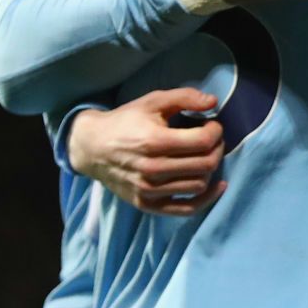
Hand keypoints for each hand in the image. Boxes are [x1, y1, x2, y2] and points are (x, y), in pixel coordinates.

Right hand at [66, 89, 226, 216]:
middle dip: (217, 148)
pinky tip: (217, 185)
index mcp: (154, 142)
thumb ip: (184, 97)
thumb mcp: (153, 102)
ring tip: (204, 156)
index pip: (203, 141)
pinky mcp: (146, 204)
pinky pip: (186, 209)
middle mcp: (152, 169)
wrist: (91, 147)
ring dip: (210, 169)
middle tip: (213, 140)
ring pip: (199, 185)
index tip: (212, 125)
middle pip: (205, 164)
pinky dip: (206, 199)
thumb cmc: (125, 122)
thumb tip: (213, 102)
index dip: (216, 131)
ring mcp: (148, 190)